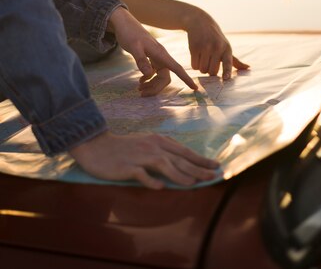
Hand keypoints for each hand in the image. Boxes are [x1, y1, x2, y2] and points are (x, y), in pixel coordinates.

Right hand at [69, 130, 218, 188]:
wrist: (97, 146)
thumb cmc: (124, 147)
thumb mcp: (146, 145)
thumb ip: (163, 152)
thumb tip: (182, 162)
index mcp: (159, 141)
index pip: (184, 151)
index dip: (201, 159)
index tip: (216, 166)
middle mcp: (153, 147)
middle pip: (179, 158)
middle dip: (198, 168)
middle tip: (214, 176)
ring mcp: (140, 156)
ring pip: (164, 165)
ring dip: (180, 175)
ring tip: (194, 184)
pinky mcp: (127, 167)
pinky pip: (141, 174)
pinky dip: (151, 180)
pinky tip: (161, 187)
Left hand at [108, 7, 196, 91]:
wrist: (125, 23)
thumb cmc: (129, 33)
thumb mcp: (133, 46)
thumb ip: (141, 60)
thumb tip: (149, 74)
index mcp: (160, 54)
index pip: (177, 68)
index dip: (186, 78)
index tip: (195, 88)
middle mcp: (161, 57)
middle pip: (165, 78)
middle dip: (156, 88)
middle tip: (142, 93)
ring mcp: (156, 58)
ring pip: (159, 76)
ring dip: (151, 85)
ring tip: (139, 89)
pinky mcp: (150, 58)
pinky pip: (153, 73)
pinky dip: (148, 79)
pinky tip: (141, 81)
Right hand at [138, 8, 249, 96]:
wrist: (200, 22)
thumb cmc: (215, 38)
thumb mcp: (226, 46)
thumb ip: (235, 60)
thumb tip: (248, 68)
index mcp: (227, 48)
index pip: (228, 62)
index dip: (227, 71)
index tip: (226, 79)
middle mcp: (217, 47)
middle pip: (212, 72)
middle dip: (210, 70)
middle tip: (209, 61)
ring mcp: (205, 47)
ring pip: (202, 70)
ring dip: (202, 67)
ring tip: (203, 57)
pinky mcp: (195, 47)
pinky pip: (194, 66)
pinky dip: (194, 64)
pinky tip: (196, 55)